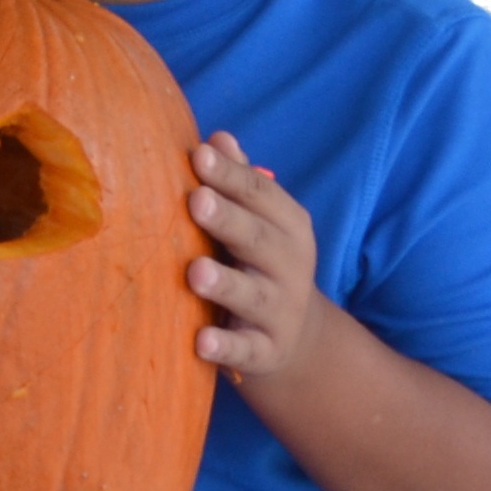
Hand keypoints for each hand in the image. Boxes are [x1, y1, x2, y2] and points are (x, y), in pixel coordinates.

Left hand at [183, 133, 333, 379]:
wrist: (294, 338)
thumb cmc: (258, 261)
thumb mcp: (258, 221)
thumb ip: (240, 182)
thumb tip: (218, 138)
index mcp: (288, 225)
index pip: (260, 194)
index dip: (230, 175)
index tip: (198, 156)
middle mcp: (289, 265)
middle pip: (258, 239)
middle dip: (229, 220)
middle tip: (196, 201)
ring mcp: (280, 311)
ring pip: (252, 295)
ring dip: (225, 284)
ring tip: (196, 273)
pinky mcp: (265, 352)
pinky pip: (245, 349)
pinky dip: (225, 347)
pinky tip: (201, 342)